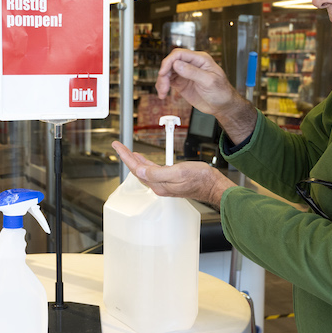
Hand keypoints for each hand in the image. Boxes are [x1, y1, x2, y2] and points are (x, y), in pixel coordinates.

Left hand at [112, 141, 235, 206]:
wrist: (213, 185)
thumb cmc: (200, 179)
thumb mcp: (178, 172)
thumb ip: (157, 173)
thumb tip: (140, 171)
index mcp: (159, 184)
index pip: (137, 169)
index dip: (126, 156)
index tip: (118, 146)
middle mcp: (159, 185)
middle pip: (138, 170)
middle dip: (127, 158)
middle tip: (119, 147)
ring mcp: (165, 184)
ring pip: (145, 171)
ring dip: (135, 160)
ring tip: (127, 152)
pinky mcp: (170, 181)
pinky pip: (153, 171)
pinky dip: (146, 164)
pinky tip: (145, 160)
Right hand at [156, 49, 236, 113]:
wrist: (222, 105)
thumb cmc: (221, 92)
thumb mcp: (209, 81)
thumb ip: (193, 72)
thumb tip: (177, 64)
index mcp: (200, 59)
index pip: (180, 54)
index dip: (169, 62)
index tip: (163, 72)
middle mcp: (191, 64)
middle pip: (171, 62)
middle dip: (164, 73)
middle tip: (163, 87)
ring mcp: (185, 73)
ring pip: (167, 72)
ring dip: (162, 81)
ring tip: (162, 92)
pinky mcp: (181, 83)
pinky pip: (168, 81)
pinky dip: (163, 86)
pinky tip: (162, 93)